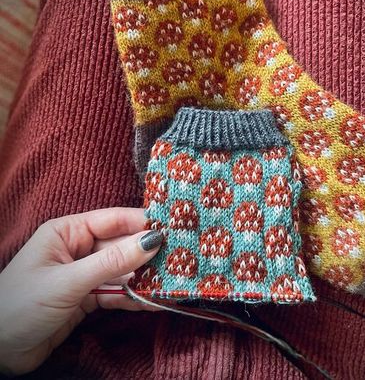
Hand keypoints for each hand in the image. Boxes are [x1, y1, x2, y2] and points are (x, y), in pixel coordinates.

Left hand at [0, 208, 162, 375]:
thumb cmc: (20, 305)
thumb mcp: (69, 281)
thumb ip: (112, 262)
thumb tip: (152, 241)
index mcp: (68, 232)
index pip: (113, 220)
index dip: (143, 223)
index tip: (173, 229)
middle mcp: (79, 249)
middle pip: (122, 246)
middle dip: (148, 254)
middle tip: (181, 258)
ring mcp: (85, 274)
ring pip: (123, 271)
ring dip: (145, 278)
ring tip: (173, 281)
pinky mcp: (88, 298)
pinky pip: (117, 293)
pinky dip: (134, 298)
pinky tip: (154, 301)